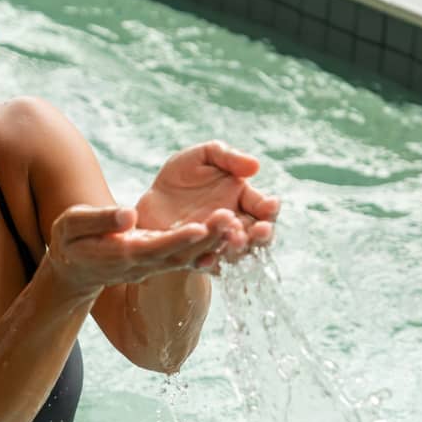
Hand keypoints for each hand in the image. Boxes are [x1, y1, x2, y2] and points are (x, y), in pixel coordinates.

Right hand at [44, 205, 228, 291]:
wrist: (76, 268)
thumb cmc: (70, 241)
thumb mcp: (72, 225)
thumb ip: (99, 220)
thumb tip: (129, 214)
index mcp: (123, 253)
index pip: (155, 247)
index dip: (178, 239)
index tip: (200, 227)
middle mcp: (144, 263)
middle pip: (181, 253)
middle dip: (206, 239)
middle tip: (231, 220)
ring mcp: (155, 265)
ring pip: (190, 256)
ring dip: (214, 243)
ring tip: (237, 224)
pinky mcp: (162, 260)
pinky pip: (190, 258)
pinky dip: (211, 250)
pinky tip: (233, 237)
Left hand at [136, 141, 279, 268]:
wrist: (152, 197)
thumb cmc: (182, 174)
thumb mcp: (203, 156)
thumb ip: (228, 157)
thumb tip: (255, 166)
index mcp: (243, 200)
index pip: (264, 208)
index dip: (269, 208)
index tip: (270, 205)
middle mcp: (235, 226)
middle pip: (256, 236)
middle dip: (261, 235)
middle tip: (260, 229)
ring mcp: (216, 244)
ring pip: (235, 253)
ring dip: (238, 248)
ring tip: (234, 238)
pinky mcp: (194, 257)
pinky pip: (205, 264)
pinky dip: (209, 264)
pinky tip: (208, 258)